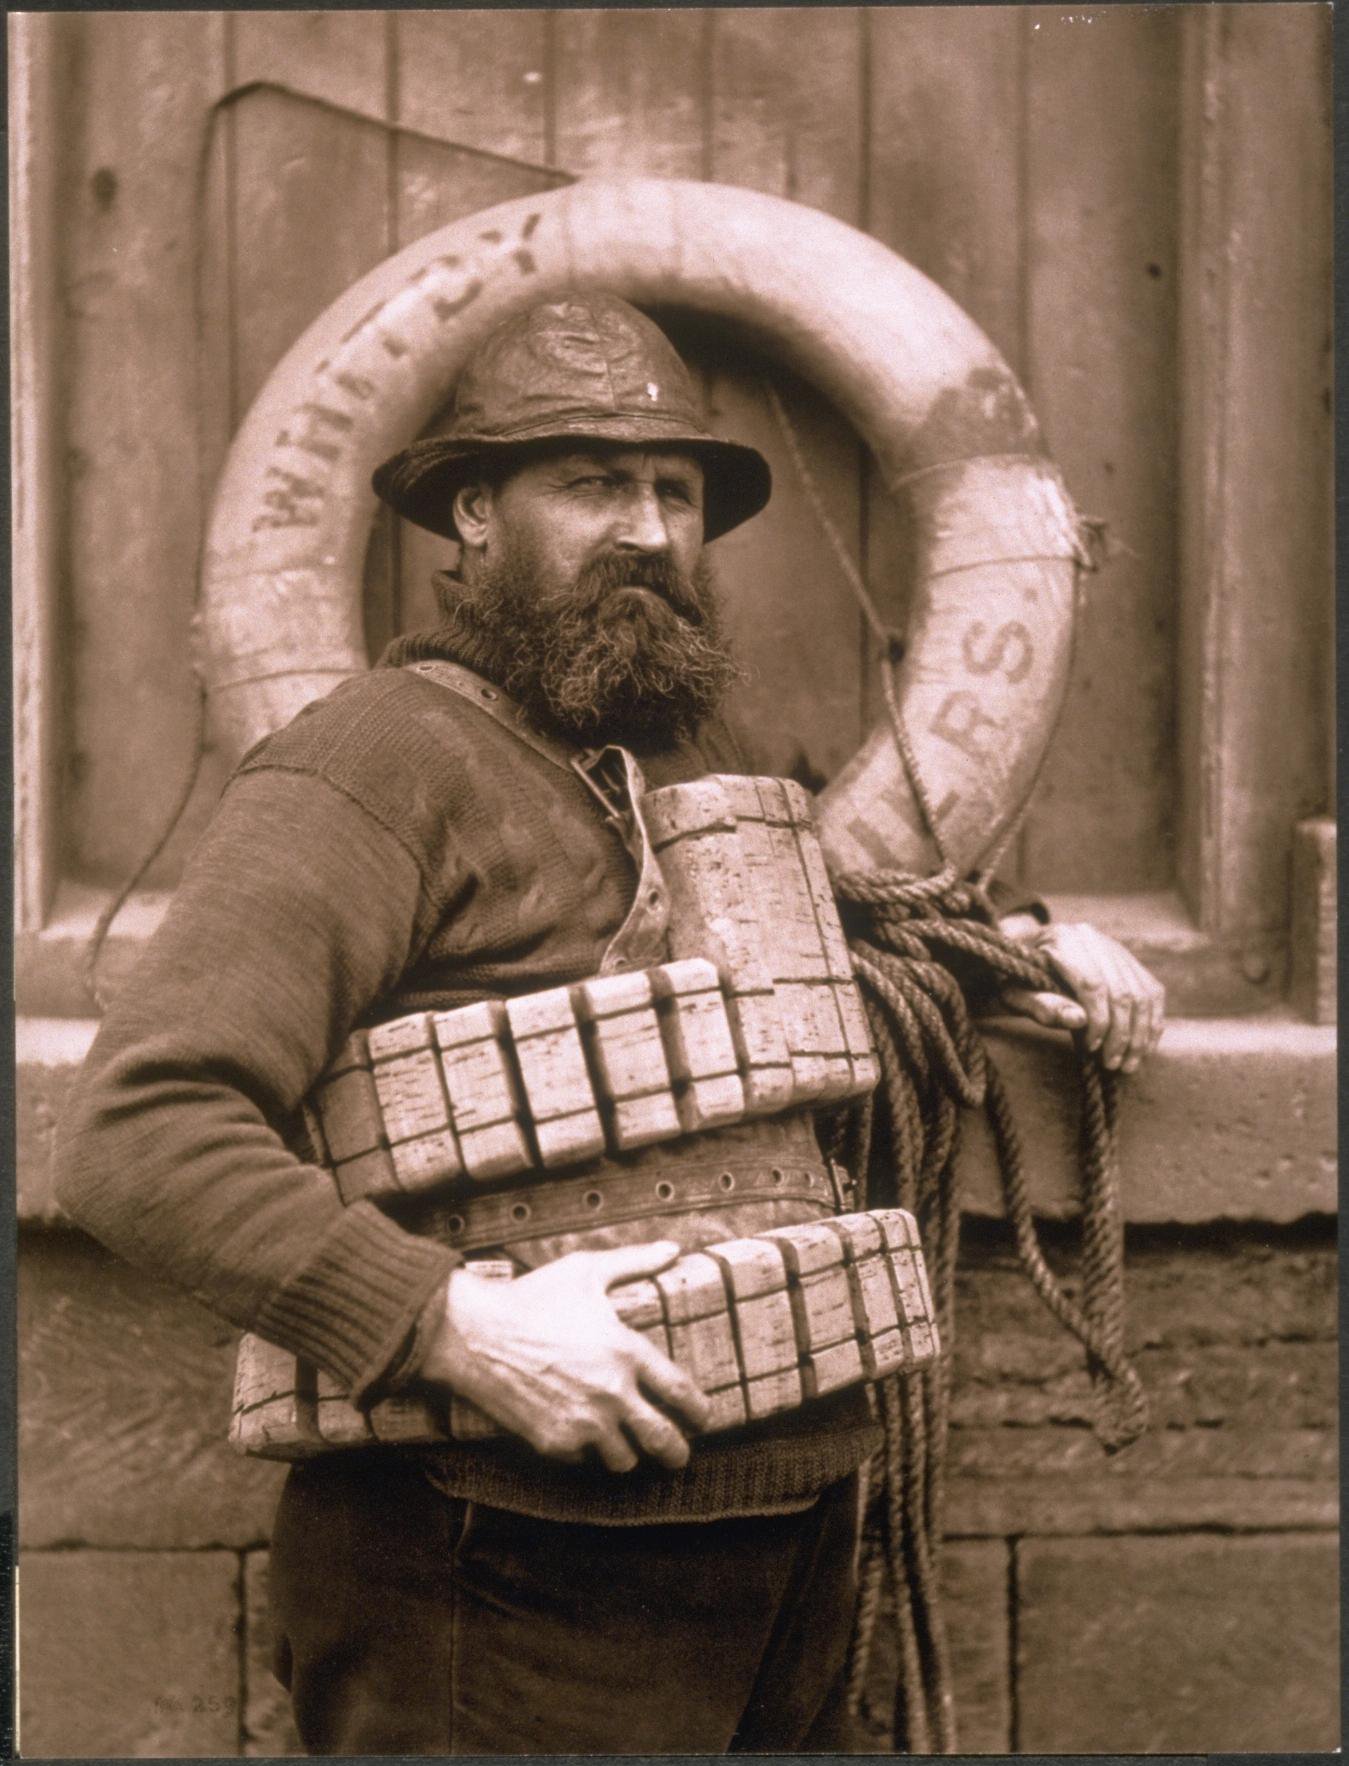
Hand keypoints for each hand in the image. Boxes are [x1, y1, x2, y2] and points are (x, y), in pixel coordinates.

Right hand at [419, 1241, 711, 1471]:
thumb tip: (672, 1248)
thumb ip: (635, 1261)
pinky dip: (587, 1450)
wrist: (474, 1334)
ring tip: (628, 1444)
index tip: (703, 1416)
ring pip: (625, 1460)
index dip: (700, 1411)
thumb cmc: (533, 1297)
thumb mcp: (586, 1270)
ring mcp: (582, 1422)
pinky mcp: (554, 1442)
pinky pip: (584, 1459)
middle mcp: (612, 1394)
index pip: (681, 1393)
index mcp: (627, 1352)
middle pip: (663, 1440)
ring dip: (631, 1453)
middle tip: (679, 1454)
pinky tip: (582, 1433)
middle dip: (677, 1452)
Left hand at [1000, 919, 1165, 1071]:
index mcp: (1062, 940)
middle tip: (1112, 1065)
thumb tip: (1079, 1020)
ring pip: (1143, 994)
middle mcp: (1093, 938)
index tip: (1091, 1049)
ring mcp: (1114, 948)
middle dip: (1121, 1035)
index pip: (1093, 984)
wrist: (1022, 959)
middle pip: (1122, 991)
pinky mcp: (1129, 961)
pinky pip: (1152, 993)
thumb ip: (1040, 1005)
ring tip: (1128, 1064)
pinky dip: (1152, 1024)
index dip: (1098, 1021)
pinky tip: (1143, 1048)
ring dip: (1140, 1035)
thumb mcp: (1014, 994)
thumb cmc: (1014, 980)